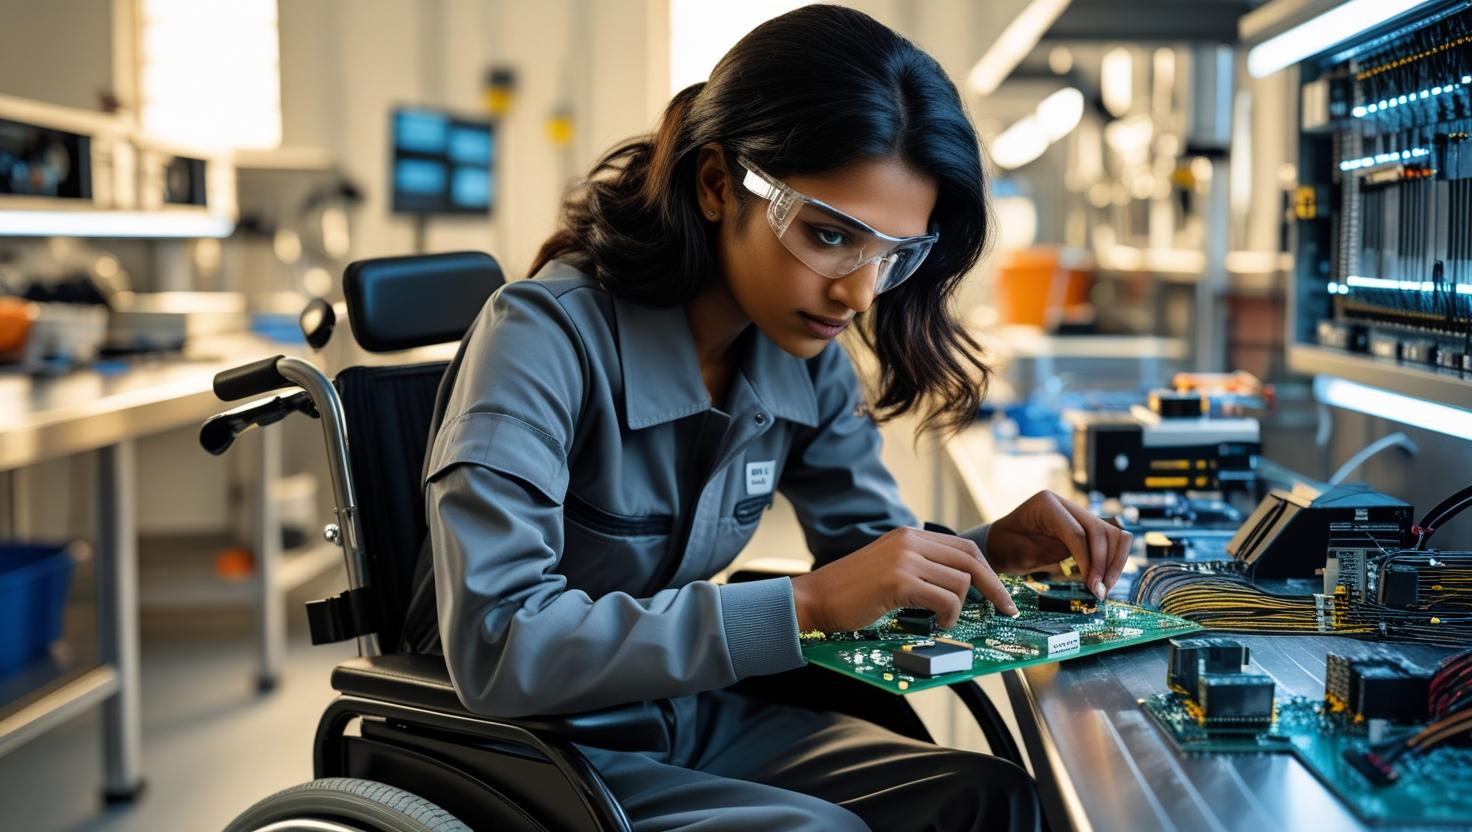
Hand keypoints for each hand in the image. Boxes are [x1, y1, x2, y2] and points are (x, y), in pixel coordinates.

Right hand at [790, 527, 1018, 632]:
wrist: (814, 598)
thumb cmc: (851, 592)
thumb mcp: (890, 567)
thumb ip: (921, 567)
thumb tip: (960, 585)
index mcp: (910, 535)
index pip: (965, 547)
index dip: (989, 571)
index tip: (1001, 593)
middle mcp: (910, 541)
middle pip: (972, 560)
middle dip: (994, 587)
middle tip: (1004, 609)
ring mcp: (905, 559)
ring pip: (960, 582)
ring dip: (960, 607)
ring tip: (945, 621)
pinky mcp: (899, 581)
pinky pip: (944, 598)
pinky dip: (948, 615)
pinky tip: (937, 623)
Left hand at [984, 490, 1131, 600]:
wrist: (1000, 544)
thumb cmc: (1003, 548)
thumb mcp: (1017, 553)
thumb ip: (1043, 555)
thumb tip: (1075, 570)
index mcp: (1047, 504)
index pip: (1078, 532)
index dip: (1088, 560)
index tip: (1092, 586)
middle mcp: (1066, 505)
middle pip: (1102, 531)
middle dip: (1105, 564)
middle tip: (1100, 591)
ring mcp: (1078, 516)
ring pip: (1114, 535)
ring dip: (1114, 564)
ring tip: (1104, 589)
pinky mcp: (1086, 530)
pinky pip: (1110, 543)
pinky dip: (1113, 563)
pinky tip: (1104, 583)